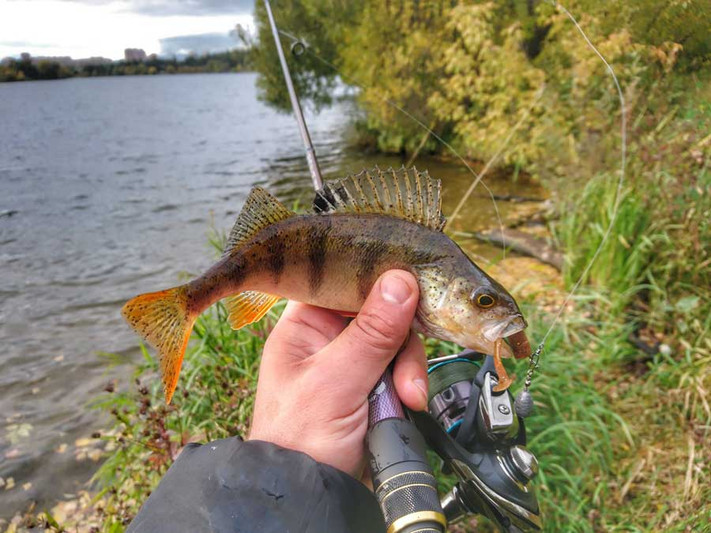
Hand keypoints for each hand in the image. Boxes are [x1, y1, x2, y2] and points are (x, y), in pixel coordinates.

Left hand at [249, 270, 428, 477]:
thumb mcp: (335, 381)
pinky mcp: (373, 385)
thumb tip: (401, 281)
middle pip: (381, 313)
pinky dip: (410, 386)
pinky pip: (402, 370)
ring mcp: (353, 363)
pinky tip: (409, 403)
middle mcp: (329, 338)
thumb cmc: (300, 438)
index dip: (377, 281)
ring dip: (409, 370)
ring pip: (397, 343)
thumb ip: (371, 333)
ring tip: (407, 399)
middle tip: (406, 372)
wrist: (312, 493)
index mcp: (305, 325)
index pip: (344, 283)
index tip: (409, 283)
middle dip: (400, 343)